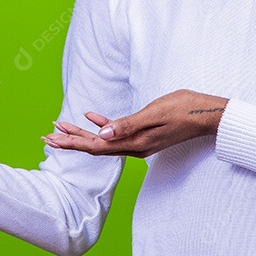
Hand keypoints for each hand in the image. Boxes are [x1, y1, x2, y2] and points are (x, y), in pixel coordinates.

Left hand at [42, 89, 228, 157]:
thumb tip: (101, 135)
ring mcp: (140, 142)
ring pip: (103, 141)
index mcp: (135, 144)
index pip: (95, 146)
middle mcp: (135, 147)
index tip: (51, 139)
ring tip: (61, 127)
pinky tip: (91, 117)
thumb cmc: (185, 109)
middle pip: (95, 146)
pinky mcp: (145, 134)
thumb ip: (128, 125)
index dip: (71, 143)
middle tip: (46, 136)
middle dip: (70, 141)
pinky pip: (118, 133)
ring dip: (82, 134)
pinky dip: (102, 126)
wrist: (209, 115)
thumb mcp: (155, 113)